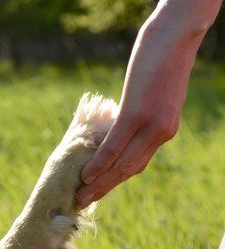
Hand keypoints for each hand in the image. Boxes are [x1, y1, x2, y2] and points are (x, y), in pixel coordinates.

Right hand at [77, 0, 220, 207]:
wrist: (176, 38)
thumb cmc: (162, 59)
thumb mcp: (156, 93)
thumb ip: (142, 112)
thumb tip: (122, 123)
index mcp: (166, 129)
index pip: (137, 163)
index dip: (115, 180)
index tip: (97, 191)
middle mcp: (162, 133)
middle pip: (129, 170)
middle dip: (104, 189)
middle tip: (83, 201)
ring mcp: (150, 125)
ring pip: (122, 164)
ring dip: (100, 183)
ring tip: (81, 195)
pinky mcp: (137, 115)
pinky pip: (114, 146)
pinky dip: (99, 163)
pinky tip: (86, 173)